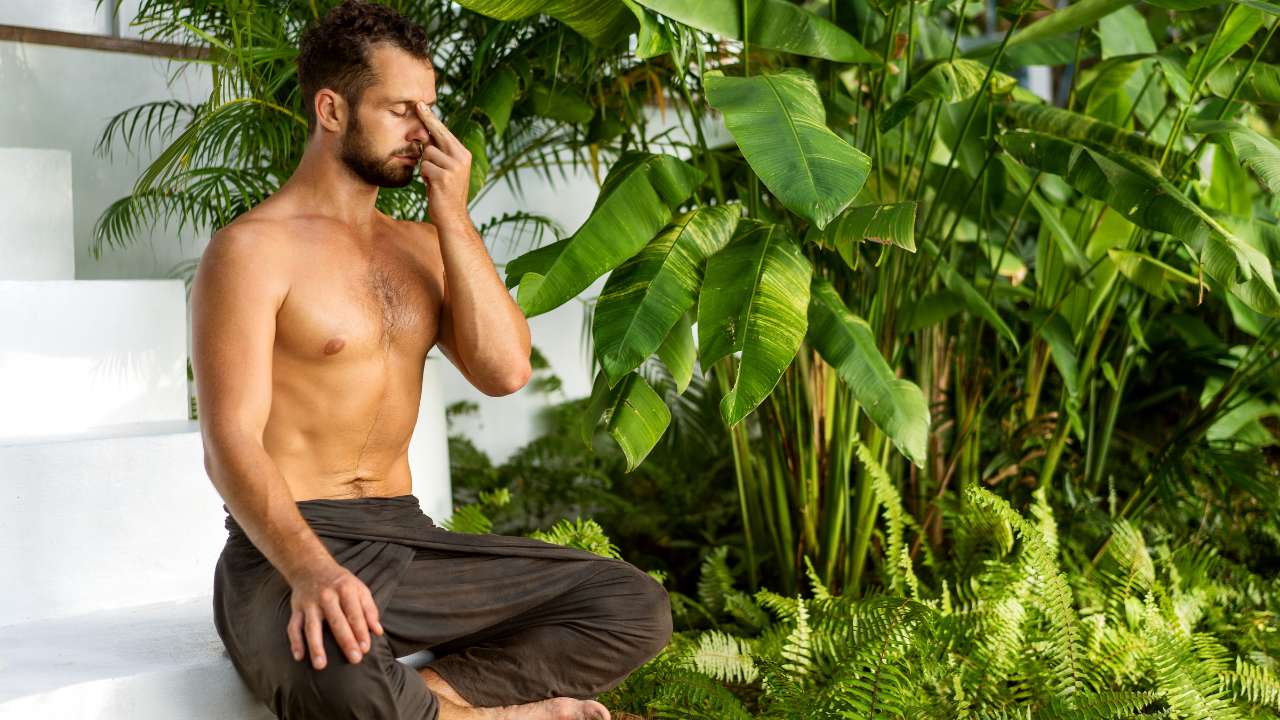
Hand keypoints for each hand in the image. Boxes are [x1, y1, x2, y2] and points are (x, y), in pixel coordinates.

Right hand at [286, 560, 383, 669]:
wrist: (311, 566)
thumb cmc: (340, 582)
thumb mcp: (359, 588)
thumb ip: (369, 610)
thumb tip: (378, 631)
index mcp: (345, 589)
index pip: (355, 613)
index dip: (361, 631)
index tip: (365, 648)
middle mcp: (326, 596)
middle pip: (337, 621)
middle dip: (346, 641)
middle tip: (354, 659)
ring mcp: (310, 603)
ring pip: (311, 627)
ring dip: (316, 646)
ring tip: (321, 665)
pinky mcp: (296, 609)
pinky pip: (293, 627)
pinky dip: (295, 642)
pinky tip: (299, 657)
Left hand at [413, 100, 471, 228]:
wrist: (452, 218)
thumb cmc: (446, 194)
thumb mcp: (446, 170)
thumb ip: (439, 154)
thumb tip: (424, 136)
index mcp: (463, 154)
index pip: (444, 132)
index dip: (432, 119)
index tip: (421, 104)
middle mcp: (461, 157)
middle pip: (437, 134)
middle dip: (426, 121)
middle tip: (417, 104)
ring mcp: (454, 167)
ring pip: (427, 153)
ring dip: (424, 166)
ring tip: (432, 179)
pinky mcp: (444, 176)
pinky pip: (424, 167)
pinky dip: (424, 176)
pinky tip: (432, 186)